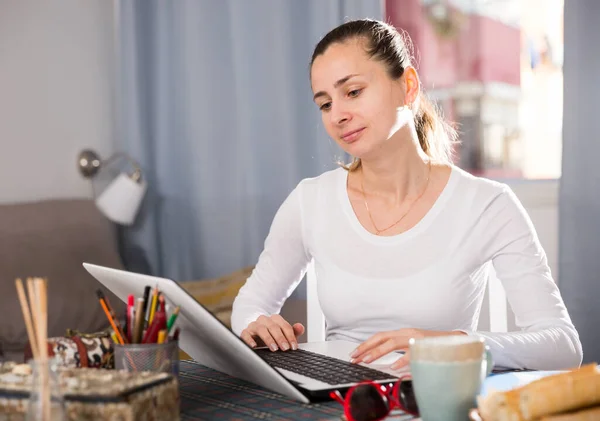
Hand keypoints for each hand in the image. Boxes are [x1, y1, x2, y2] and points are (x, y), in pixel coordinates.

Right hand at [240, 314, 304, 351]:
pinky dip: (249, 340)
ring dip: (268, 339)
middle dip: (280, 338)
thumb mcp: (283, 333)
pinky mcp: (245, 332)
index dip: (290, 336)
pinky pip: (246, 334)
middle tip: (285, 348)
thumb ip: (293, 331)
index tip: (294, 347)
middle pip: (273, 327)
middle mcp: (264, 320)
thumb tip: (301, 327)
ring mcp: (254, 325)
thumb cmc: (271, 334)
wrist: (255, 332)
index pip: (284, 326)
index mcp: (275, 319)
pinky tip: (254, 346)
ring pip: (261, 329)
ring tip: (274, 348)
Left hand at [350, 329, 465, 369]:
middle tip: (355, 357)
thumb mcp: (412, 344)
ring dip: (378, 352)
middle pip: (382, 337)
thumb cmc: (432, 344)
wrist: (456, 340)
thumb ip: (398, 349)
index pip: (380, 336)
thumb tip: (382, 359)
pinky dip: (401, 360)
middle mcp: (407, 332)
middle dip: (366, 347)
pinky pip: (411, 353)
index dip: (366, 344)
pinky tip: (393, 366)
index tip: (354, 353)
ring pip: (393, 343)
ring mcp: (416, 338)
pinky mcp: (425, 346)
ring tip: (367, 360)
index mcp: (402, 332)